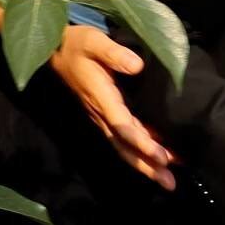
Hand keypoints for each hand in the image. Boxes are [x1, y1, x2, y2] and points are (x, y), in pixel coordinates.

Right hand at [50, 25, 176, 189]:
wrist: (55, 50)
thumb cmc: (77, 44)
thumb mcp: (95, 41)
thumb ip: (115, 53)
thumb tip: (138, 66)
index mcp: (101, 97)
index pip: (122, 125)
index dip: (141, 142)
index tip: (161, 156)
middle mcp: (100, 113)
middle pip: (123, 146)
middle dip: (146, 165)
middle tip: (169, 183)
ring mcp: (100, 117)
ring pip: (122, 147)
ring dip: (144, 165)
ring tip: (167, 179)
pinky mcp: (103, 116)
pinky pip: (121, 140)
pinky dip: (138, 152)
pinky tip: (157, 160)